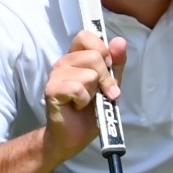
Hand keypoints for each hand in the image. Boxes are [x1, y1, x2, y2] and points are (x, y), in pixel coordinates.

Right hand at [41, 30, 126, 162]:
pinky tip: (77, 106)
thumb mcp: (110, 85)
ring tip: (85, 101)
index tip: (107, 68)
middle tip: (102, 93)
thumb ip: (116, 64)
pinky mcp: (52, 90)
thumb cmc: (91, 111)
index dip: (102, 50)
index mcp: (77, 57)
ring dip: (94, 92)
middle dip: (106, 78)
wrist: (74, 137)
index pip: (86, 36)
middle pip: (94, 56)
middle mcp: (64, 62)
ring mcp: (56, 75)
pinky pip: (78, 89)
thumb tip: (120, 41)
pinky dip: (84, 101)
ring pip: (89, 74)